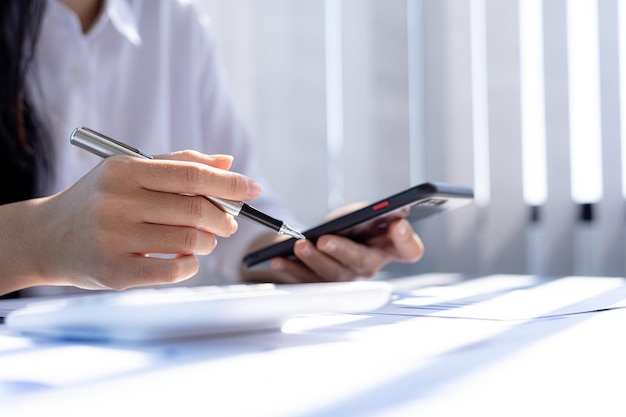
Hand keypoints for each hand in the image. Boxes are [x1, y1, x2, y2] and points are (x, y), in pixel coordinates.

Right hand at [1, 151, 261, 292]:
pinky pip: (173, 271)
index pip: (191, 175)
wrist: (46, 237)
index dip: (229, 183)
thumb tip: (227, 162)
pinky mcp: (114, 272)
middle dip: (224, 218)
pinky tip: (186, 260)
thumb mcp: (130, 172)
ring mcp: (114, 238)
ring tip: (202, 240)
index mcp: (124, 170)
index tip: (252, 189)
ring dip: (207, 242)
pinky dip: (191, 266)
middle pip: (195, 209)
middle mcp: (116, 201)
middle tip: (227, 223)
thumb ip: (178, 164)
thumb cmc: (99, 200)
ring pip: (189, 241)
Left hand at [264, 217, 423, 282]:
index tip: (398, 225)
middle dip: (342, 250)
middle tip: (324, 240)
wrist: (320, 239)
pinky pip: (309, 281)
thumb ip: (370, 215)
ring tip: (300, 245)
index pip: (409, 249)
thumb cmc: (347, 226)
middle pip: (362, 262)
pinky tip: (280, 258)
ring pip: (333, 275)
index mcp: (389, 247)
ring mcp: (347, 279)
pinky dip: (293, 269)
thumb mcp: (359, 214)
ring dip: (314, 260)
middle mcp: (371, 266)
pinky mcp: (324, 286)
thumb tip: (382, 214)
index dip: (406, 240)